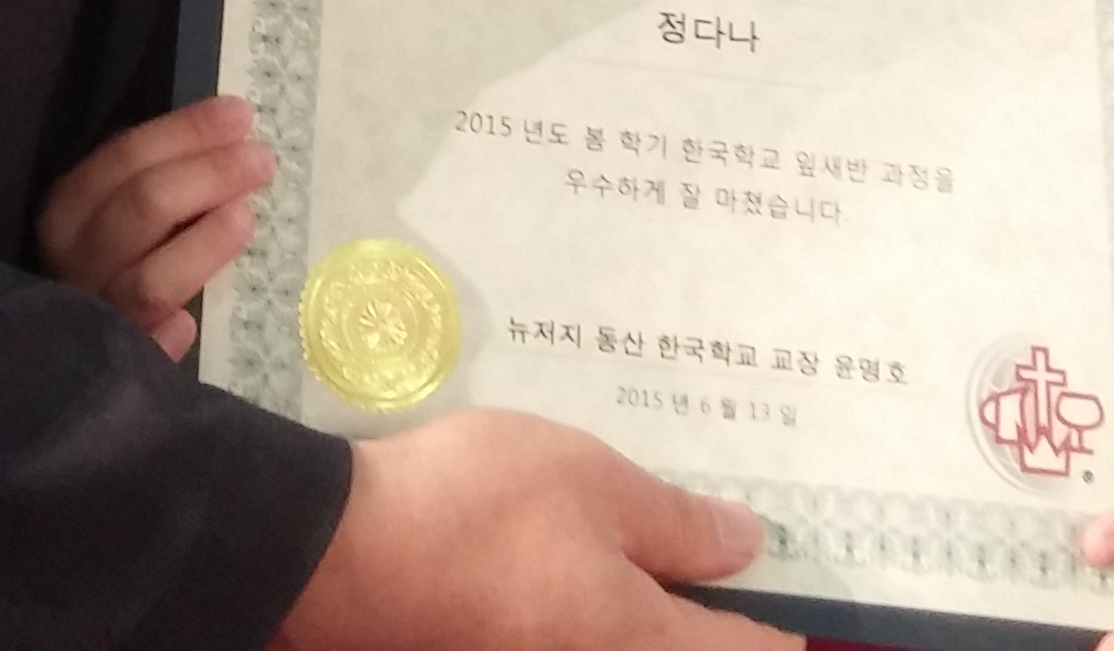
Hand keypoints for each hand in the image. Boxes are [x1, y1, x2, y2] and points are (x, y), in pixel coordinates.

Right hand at [35, 94, 270, 360]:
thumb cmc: (117, 258)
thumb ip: (155, 177)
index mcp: (70, 208)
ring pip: (149, 280)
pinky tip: (187, 325)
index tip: (240, 115)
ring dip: (202, 245)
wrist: (63, 360)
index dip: (187, 133)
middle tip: (261, 161)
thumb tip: (227, 131)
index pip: (127, 156)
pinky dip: (163, 339)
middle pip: (143, 206)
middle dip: (208, 175)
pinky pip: (143, 351)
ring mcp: (96, 315)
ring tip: (247, 217)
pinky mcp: (117, 365)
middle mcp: (75, 258)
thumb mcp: (119, 211)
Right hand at [279, 410, 776, 649]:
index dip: (777, 609)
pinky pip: (573, 642)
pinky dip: (587, 610)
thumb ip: (674, 520)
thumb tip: (745, 544)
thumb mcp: (587, 478)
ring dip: (642, 604)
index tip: (770, 559)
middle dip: (703, 608)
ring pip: (626, 645)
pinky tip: (568, 560)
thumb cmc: (474, 508)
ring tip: (628, 539)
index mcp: (642, 644)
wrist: (336, 555)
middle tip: (700, 539)